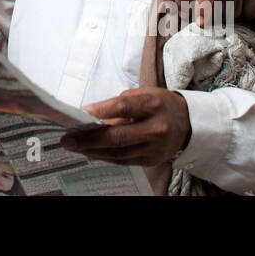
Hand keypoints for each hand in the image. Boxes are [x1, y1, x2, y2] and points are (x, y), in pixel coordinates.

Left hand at [62, 88, 190, 164]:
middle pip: (118, 136)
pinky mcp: (151, 160)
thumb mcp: (143, 94)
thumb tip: (90, 115)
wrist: (187, 124)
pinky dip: (104, 157)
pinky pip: (123, 161)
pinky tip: (90, 152)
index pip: (122, 107)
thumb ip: (119, 104)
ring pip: (118, 153)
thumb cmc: (158, 104)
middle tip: (67, 139)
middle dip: (89, 139)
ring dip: (92, 150)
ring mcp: (154, 148)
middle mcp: (155, 128)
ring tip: (74, 146)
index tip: (79, 113)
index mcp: (153, 104)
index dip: (99, 111)